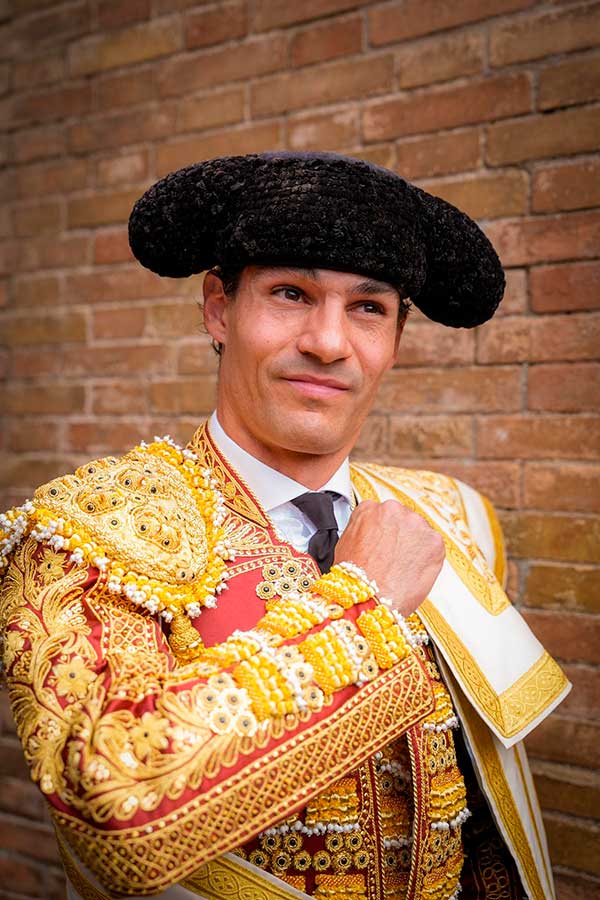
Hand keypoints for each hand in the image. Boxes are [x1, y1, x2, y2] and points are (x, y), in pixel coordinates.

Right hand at [333, 500, 444, 615]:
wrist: (370, 599)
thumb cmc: (355, 579)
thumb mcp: (344, 545)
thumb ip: (360, 530)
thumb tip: (370, 535)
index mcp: (368, 509)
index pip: (380, 513)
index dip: (383, 532)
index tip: (384, 543)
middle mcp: (393, 511)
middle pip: (402, 520)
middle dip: (400, 537)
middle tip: (394, 558)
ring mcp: (415, 524)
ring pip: (419, 532)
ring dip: (415, 546)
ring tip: (402, 568)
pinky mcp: (434, 541)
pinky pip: (434, 546)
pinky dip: (428, 559)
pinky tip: (413, 572)